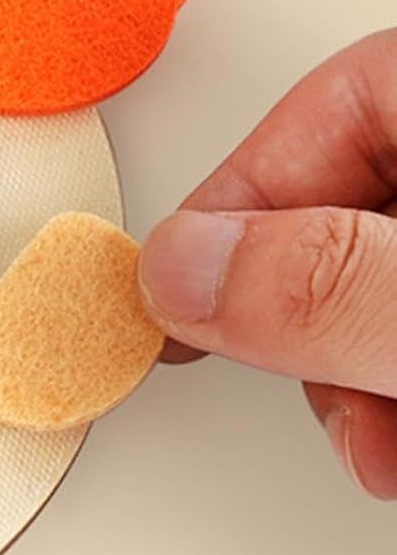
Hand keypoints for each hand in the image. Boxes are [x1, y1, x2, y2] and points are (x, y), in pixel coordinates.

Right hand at [139, 30, 396, 500]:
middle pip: (343, 210)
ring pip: (375, 284)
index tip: (178, 295)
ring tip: (381, 444)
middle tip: (311, 391)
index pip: (324, 110)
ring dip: (351, 374)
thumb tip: (185, 271)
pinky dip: (393, 383)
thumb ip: (333, 283)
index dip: (238, 204)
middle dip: (302, 320)